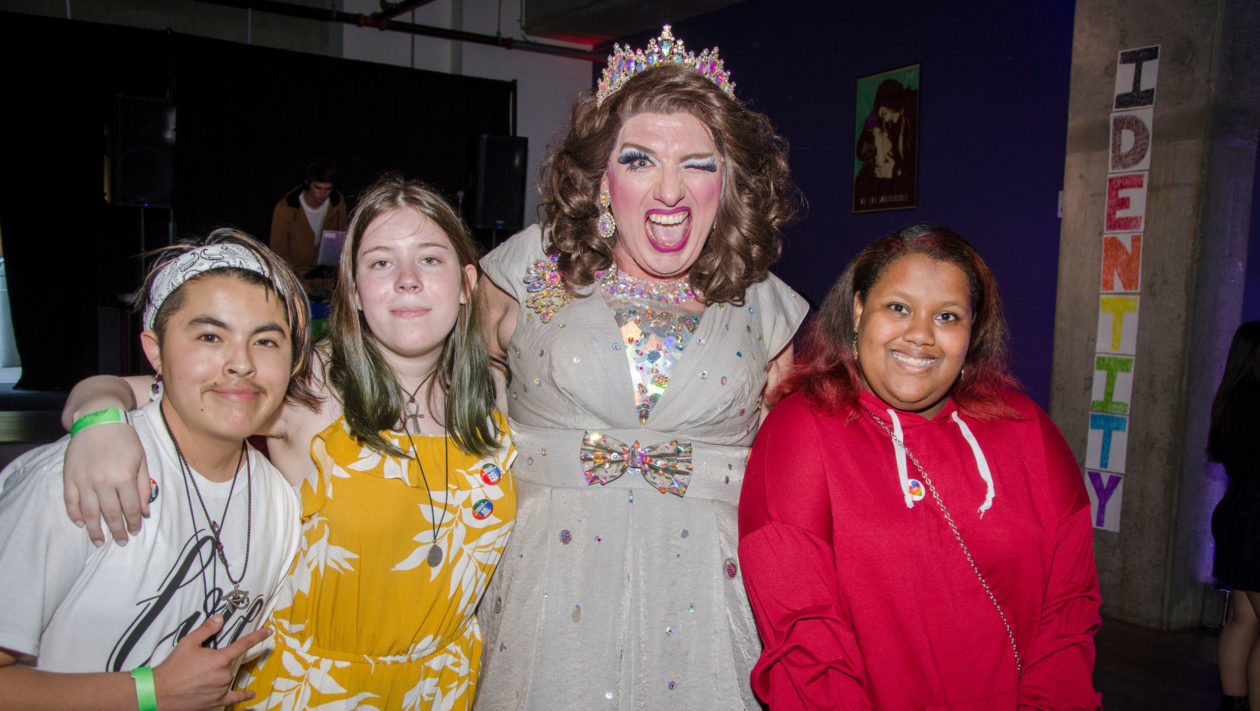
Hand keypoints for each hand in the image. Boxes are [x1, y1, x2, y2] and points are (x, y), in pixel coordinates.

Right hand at [62, 421, 148, 546]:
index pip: (129, 508)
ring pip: (89, 512)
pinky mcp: (69, 477)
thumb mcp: (141, 460)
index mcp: (124, 477)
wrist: (98, 419)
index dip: (132, 523)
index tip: (134, 531)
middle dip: (116, 531)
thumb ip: (143, 487)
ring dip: (94, 529)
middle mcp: (103, 482)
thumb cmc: (124, 439)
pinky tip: (80, 523)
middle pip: (110, 514)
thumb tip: (144, 512)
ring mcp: (84, 480)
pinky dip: (74, 514)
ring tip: (99, 541)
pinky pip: (70, 501)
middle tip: (120, 542)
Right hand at [152, 615, 267, 710]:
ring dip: (220, 675)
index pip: (244, 644)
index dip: (258, 636)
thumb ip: (206, 630)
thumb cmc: (173, 668)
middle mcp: (225, 674)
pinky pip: (234, 698)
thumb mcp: (188, 643)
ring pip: (228, 678)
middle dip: (219, 661)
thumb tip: (219, 619)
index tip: (268, 631)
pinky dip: (243, 696)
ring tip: (200, 677)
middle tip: (199, 665)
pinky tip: (251, 695)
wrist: (160, 693)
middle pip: (230, 663)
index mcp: (220, 659)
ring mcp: (222, 689)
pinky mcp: (216, 701)